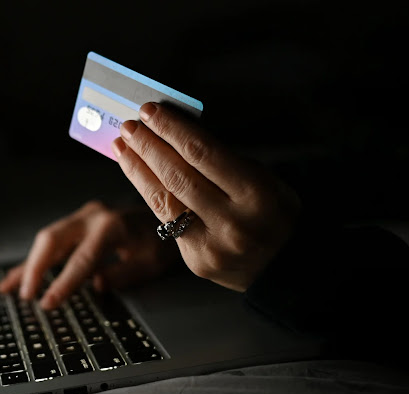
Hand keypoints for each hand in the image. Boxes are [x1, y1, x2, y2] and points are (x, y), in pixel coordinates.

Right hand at [0, 201, 179, 308]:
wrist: (168, 213)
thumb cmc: (163, 241)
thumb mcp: (152, 262)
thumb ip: (124, 274)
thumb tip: (96, 284)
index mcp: (112, 227)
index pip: (82, 259)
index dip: (63, 283)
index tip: (47, 303)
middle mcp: (93, 216)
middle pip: (52, 239)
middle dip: (35, 268)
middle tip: (26, 296)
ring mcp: (83, 216)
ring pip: (47, 238)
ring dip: (29, 264)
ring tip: (8, 288)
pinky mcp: (79, 222)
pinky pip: (53, 241)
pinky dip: (36, 259)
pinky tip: (20, 275)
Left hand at [111, 102, 300, 291]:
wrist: (286, 267)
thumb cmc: (272, 213)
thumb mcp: (264, 179)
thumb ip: (223, 161)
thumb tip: (176, 133)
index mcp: (256, 193)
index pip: (202, 153)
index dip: (171, 130)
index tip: (151, 112)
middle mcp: (233, 221)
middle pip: (177, 176)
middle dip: (148, 146)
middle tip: (130, 126)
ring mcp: (213, 245)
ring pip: (164, 200)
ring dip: (138, 169)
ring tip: (122, 146)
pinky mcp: (196, 262)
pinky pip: (166, 222)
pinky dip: (148, 194)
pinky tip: (136, 175)